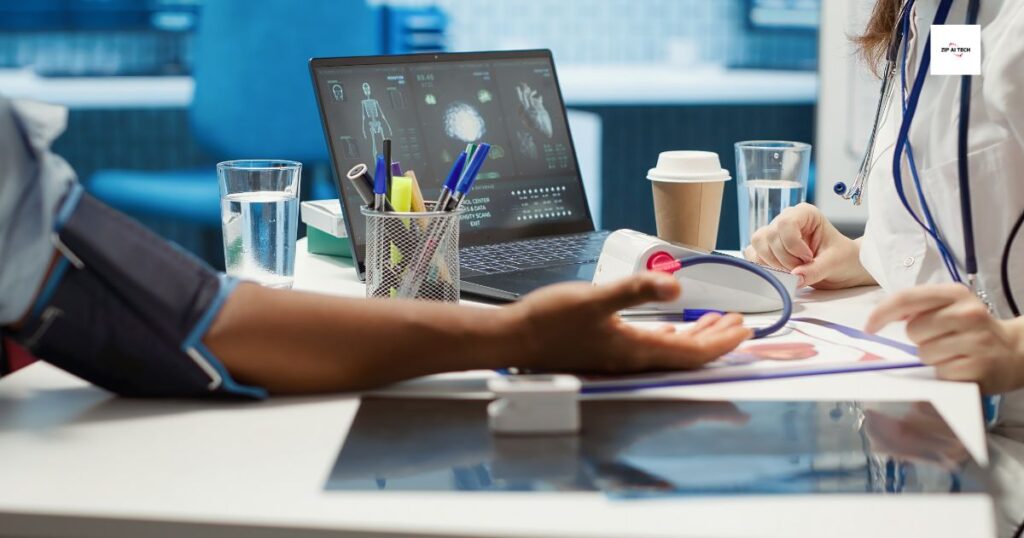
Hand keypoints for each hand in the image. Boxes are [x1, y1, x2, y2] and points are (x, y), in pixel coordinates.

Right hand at [508, 272, 752, 373]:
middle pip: (687, 355)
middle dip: (717, 338)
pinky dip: (670, 336)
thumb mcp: (594, 298)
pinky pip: (651, 346)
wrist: (513, 338)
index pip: (693, 354)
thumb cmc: (549, 319)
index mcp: (636, 351)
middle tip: (740, 322)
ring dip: (696, 335)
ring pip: (670, 350)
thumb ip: (636, 289)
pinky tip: (671, 327)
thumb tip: (677, 285)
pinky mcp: (607, 349)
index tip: (747, 331)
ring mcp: (620, 356)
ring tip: (716, 320)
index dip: (722, 343)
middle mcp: (633, 359)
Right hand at [743, 203, 874, 288]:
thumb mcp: (834, 263)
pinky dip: (764, 266)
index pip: (785, 223)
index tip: (809, 258)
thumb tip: (795, 277)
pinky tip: (781, 271)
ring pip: (758, 244)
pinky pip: (753, 254)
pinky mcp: (767, 249)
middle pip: (769, 236)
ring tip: (793, 270)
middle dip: (784, 258)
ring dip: (774, 263)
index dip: (793, 245)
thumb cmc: (842, 258)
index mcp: (805, 214)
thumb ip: (816, 270)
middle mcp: (786, 220)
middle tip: (802, 269)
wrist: (842, 268)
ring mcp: (775, 234)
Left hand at [865, 283, 1023, 393]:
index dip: (882, 313)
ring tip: (951, 353)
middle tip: (939, 339)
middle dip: (918, 338)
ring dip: (931, 357)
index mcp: (956, 294)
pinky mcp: (978, 368)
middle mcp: (969, 314)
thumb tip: (881, 315)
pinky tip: (959, 366)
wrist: (1013, 352)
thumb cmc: (971, 329)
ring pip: (924, 353)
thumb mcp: (949, 307)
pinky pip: (939, 372)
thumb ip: (917, 306)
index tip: (869, 327)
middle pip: (913, 330)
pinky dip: (943, 373)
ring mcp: (976, 341)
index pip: (907, 299)